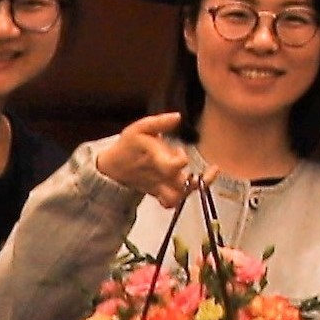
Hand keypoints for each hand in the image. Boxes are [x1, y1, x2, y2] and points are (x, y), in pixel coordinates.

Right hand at [82, 113, 199, 203]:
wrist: (113, 167)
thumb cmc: (128, 145)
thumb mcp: (140, 128)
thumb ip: (159, 122)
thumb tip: (177, 117)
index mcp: (155, 161)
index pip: (172, 167)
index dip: (181, 160)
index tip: (178, 150)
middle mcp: (160, 177)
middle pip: (180, 187)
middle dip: (194, 179)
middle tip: (199, 168)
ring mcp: (159, 188)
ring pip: (178, 197)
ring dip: (193, 189)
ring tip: (206, 176)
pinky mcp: (158, 193)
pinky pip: (171, 202)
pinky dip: (183, 196)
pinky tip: (195, 183)